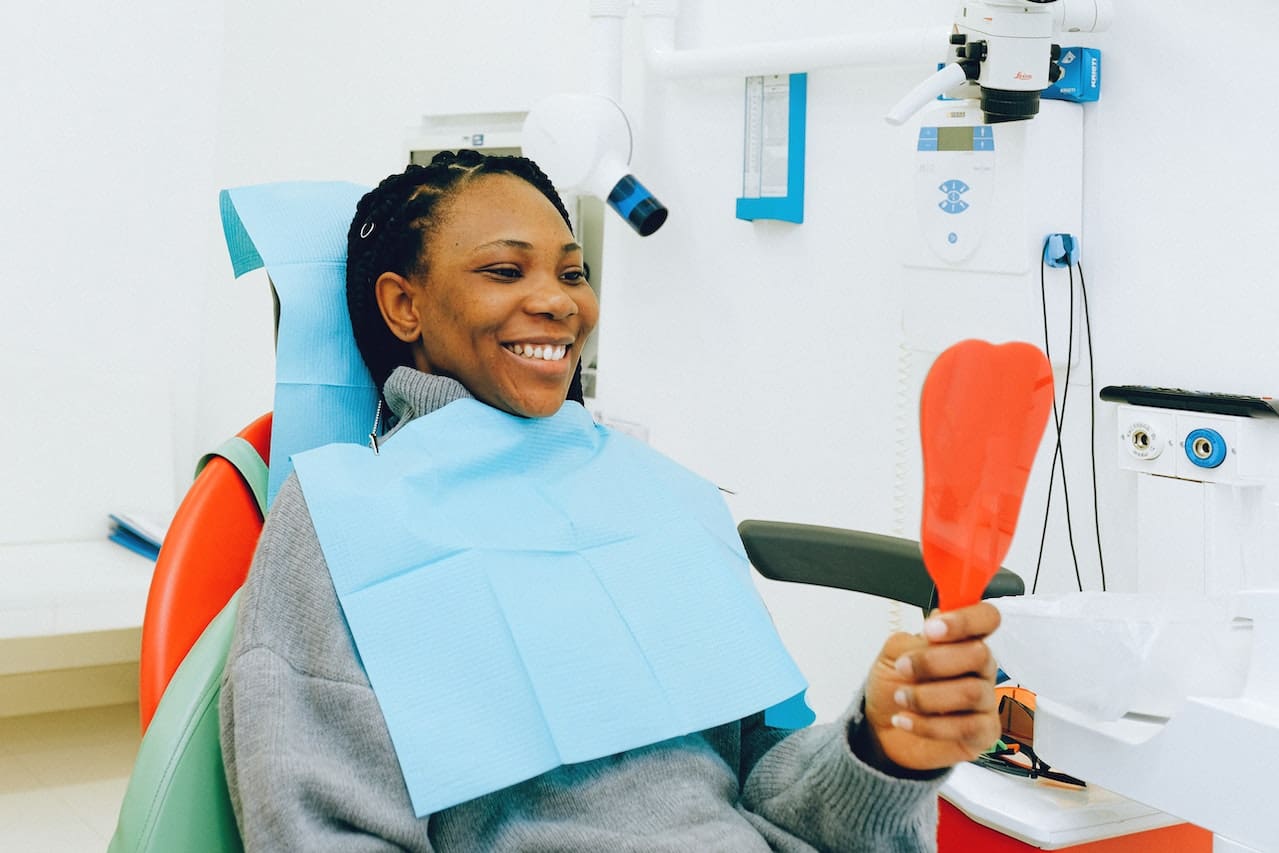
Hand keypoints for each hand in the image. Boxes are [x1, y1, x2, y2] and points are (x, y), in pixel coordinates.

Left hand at [856, 602, 1001, 772]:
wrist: (881, 728)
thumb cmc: (893, 686)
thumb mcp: (894, 654)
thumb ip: (917, 639)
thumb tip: (938, 625)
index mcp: (962, 640)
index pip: (986, 618)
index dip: (965, 620)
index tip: (931, 630)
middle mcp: (979, 668)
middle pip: (980, 654)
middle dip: (934, 662)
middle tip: (904, 668)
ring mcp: (984, 701)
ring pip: (972, 692)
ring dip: (926, 696)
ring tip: (901, 698)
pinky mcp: (982, 733)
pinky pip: (967, 728)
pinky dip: (929, 725)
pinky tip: (907, 720)